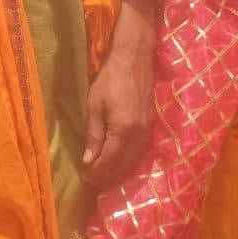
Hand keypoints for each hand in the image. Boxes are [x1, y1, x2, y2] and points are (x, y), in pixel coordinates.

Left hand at [82, 0, 156, 188]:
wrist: (134, 59)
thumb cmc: (110, 79)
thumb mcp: (95, 107)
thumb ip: (94, 136)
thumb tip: (89, 161)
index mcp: (123, 131)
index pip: (110, 161)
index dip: (97, 172)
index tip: (85, 178)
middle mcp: (139, 135)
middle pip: (124, 164)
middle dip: (107, 174)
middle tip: (92, 180)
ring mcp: (148, 130)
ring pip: (134, 159)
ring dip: (119, 169)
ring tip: (103, 173)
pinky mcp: (152, 124)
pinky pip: (141, 150)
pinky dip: (129, 159)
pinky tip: (120, 160)